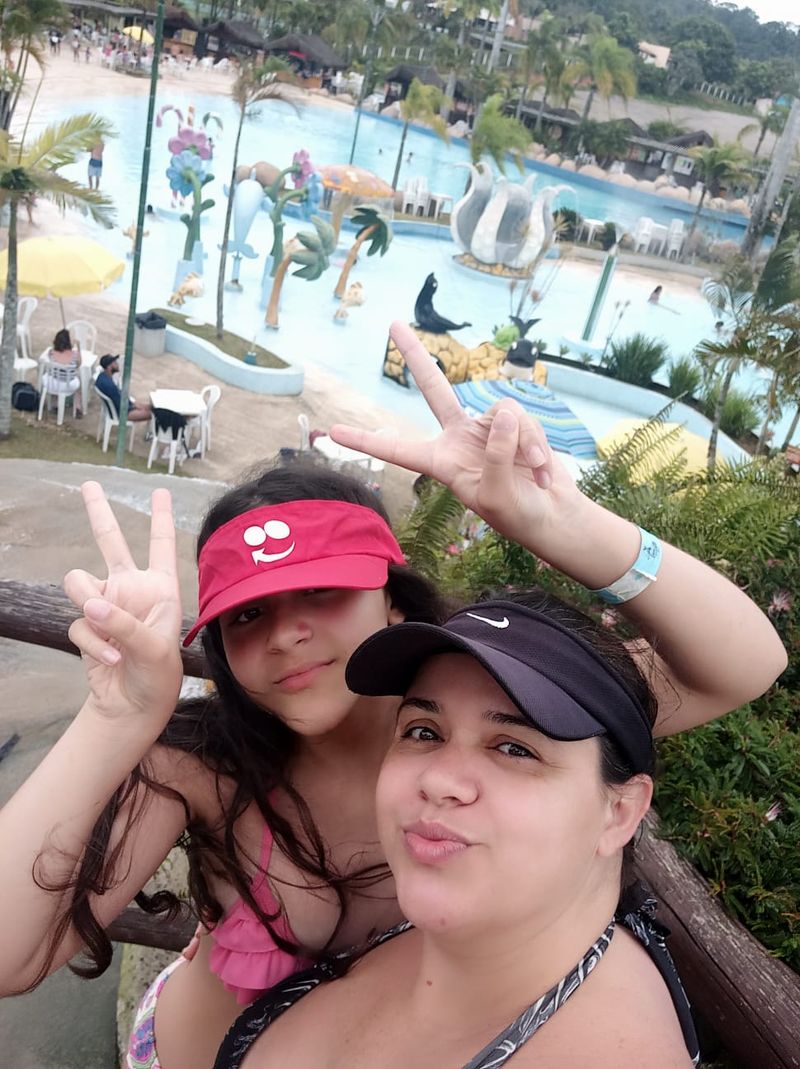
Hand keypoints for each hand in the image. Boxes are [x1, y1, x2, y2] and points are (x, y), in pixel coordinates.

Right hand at [64, 482, 183, 726]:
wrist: (134, 706)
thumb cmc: (158, 676)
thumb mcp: (154, 650)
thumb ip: (124, 623)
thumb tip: (90, 604)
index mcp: (161, 588)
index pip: (161, 546)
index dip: (162, 518)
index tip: (162, 492)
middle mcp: (132, 590)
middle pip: (111, 542)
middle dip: (99, 513)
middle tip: (89, 485)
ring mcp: (107, 605)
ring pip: (78, 582)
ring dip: (87, 604)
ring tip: (105, 625)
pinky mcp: (88, 625)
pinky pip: (78, 623)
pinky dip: (93, 643)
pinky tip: (112, 660)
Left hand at [330, 322, 584, 553]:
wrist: (551, 515)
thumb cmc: (517, 514)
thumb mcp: (498, 494)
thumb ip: (497, 456)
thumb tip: (505, 413)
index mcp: (441, 463)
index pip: (398, 450)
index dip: (367, 441)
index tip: (332, 432)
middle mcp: (459, 438)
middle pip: (434, 388)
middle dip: (415, 356)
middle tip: (393, 323)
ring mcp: (488, 428)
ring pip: (503, 411)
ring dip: (525, 442)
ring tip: (537, 474)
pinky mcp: (517, 424)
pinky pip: (525, 420)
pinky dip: (538, 446)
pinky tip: (546, 474)